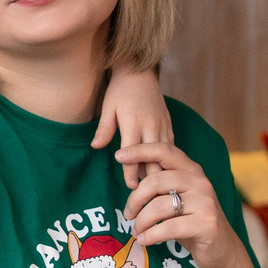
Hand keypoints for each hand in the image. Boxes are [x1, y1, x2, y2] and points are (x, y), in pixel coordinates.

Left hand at [92, 64, 170, 187]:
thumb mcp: (108, 108)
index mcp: (134, 125)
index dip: (132, 174)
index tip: (131, 189)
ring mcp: (162, 126)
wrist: (139, 71)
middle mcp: (151, 127)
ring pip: (165, 155)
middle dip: (151, 178)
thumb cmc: (120, 90)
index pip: (133, 156)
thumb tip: (96, 146)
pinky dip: (168, 160)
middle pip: (154, 160)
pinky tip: (166, 171)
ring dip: (161, 171)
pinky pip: (171, 147)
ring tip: (159, 189)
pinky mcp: (168, 124)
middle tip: (147, 196)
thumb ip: (104, 129)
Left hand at [117, 143, 240, 267]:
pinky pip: (168, 227)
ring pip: (158, 206)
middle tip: (128, 214)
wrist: (222, 250)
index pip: (165, 151)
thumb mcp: (178, 198)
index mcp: (191, 170)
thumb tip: (130, 171)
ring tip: (136, 231)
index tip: (119, 156)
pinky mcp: (206, 224)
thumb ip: (161, 185)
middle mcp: (200, 182)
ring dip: (141, 222)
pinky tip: (144, 240)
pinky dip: (150, 236)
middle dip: (135, 199)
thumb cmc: (192, 222)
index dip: (141, 150)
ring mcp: (205, 202)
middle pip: (155, 181)